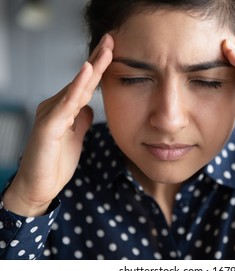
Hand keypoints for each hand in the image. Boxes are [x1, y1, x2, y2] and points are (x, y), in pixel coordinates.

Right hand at [3, 34, 113, 216]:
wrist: (39, 185)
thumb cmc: (56, 161)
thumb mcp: (75, 136)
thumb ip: (81, 120)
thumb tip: (90, 107)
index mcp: (65, 109)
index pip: (85, 84)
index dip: (98, 67)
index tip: (113, 50)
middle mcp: (56, 107)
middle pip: (81, 80)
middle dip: (97, 59)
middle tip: (111, 39)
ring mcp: (51, 115)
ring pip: (75, 87)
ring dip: (91, 67)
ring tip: (105, 49)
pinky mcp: (48, 126)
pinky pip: (66, 104)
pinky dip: (77, 87)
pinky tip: (87, 71)